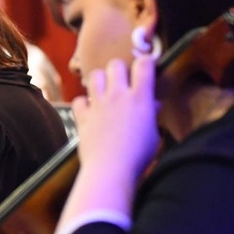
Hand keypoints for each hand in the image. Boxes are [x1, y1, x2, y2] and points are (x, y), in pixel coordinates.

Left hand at [71, 56, 159, 186]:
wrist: (110, 170)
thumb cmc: (138, 157)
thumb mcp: (154, 135)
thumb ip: (151, 116)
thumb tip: (153, 104)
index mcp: (140, 99)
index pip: (144, 65)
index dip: (146, 62)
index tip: (146, 67)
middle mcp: (117, 96)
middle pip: (115, 64)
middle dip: (120, 68)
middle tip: (123, 81)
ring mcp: (98, 105)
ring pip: (95, 75)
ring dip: (100, 80)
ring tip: (105, 91)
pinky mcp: (83, 116)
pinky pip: (79, 99)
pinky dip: (84, 103)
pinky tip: (90, 110)